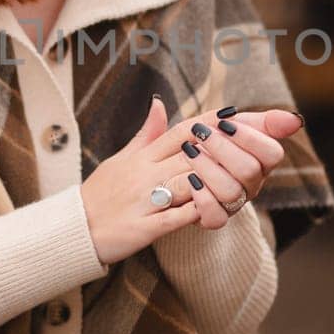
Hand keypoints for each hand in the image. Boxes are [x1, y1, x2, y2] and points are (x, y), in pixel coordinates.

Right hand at [80, 98, 304, 265]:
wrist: (72, 229)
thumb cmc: (101, 194)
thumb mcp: (122, 159)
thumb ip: (147, 135)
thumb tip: (159, 104)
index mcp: (143, 154)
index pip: (183, 129)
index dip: (214, 122)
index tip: (242, 116)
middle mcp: (144, 171)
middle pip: (193, 152)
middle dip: (228, 150)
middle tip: (260, 150)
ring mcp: (144, 198)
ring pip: (188, 182)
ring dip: (219, 182)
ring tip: (246, 184)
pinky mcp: (142, 226)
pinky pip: (175, 218)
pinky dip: (198, 213)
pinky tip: (219, 211)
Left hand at [173, 106, 303, 231]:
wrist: (178, 164)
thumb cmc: (209, 141)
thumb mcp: (230, 124)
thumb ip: (263, 121)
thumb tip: (297, 120)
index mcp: (262, 161)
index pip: (272, 153)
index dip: (249, 137)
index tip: (224, 123)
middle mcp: (252, 185)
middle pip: (249, 171)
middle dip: (221, 147)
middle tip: (200, 132)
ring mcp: (234, 204)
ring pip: (230, 192)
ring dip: (206, 167)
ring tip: (188, 150)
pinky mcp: (214, 219)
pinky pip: (215, 218)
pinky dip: (201, 197)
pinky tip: (190, 179)